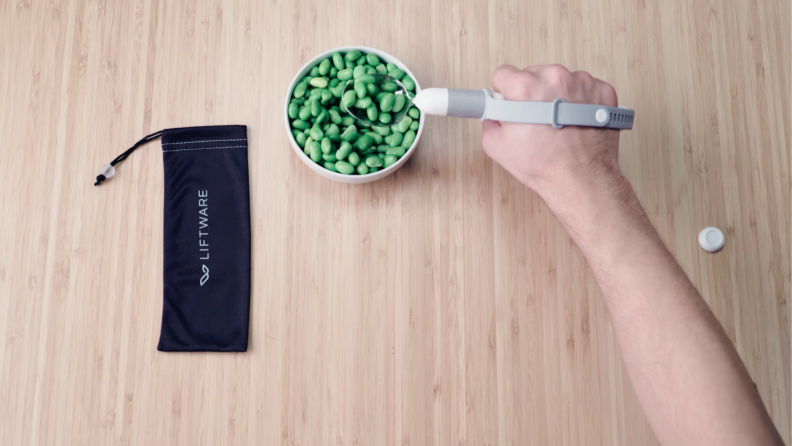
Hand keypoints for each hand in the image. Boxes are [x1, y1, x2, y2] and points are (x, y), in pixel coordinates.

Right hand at [481, 64, 620, 198]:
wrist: (582, 180)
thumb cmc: (544, 165)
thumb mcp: (497, 147)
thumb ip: (490, 122)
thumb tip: (494, 113)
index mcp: (525, 87)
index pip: (504, 74)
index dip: (504, 92)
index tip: (510, 104)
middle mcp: (554, 77)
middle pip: (533, 74)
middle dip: (532, 94)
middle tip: (536, 120)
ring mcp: (582, 82)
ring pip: (560, 80)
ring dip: (557, 96)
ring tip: (558, 123)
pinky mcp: (602, 90)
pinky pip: (584, 88)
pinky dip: (579, 101)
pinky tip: (575, 121)